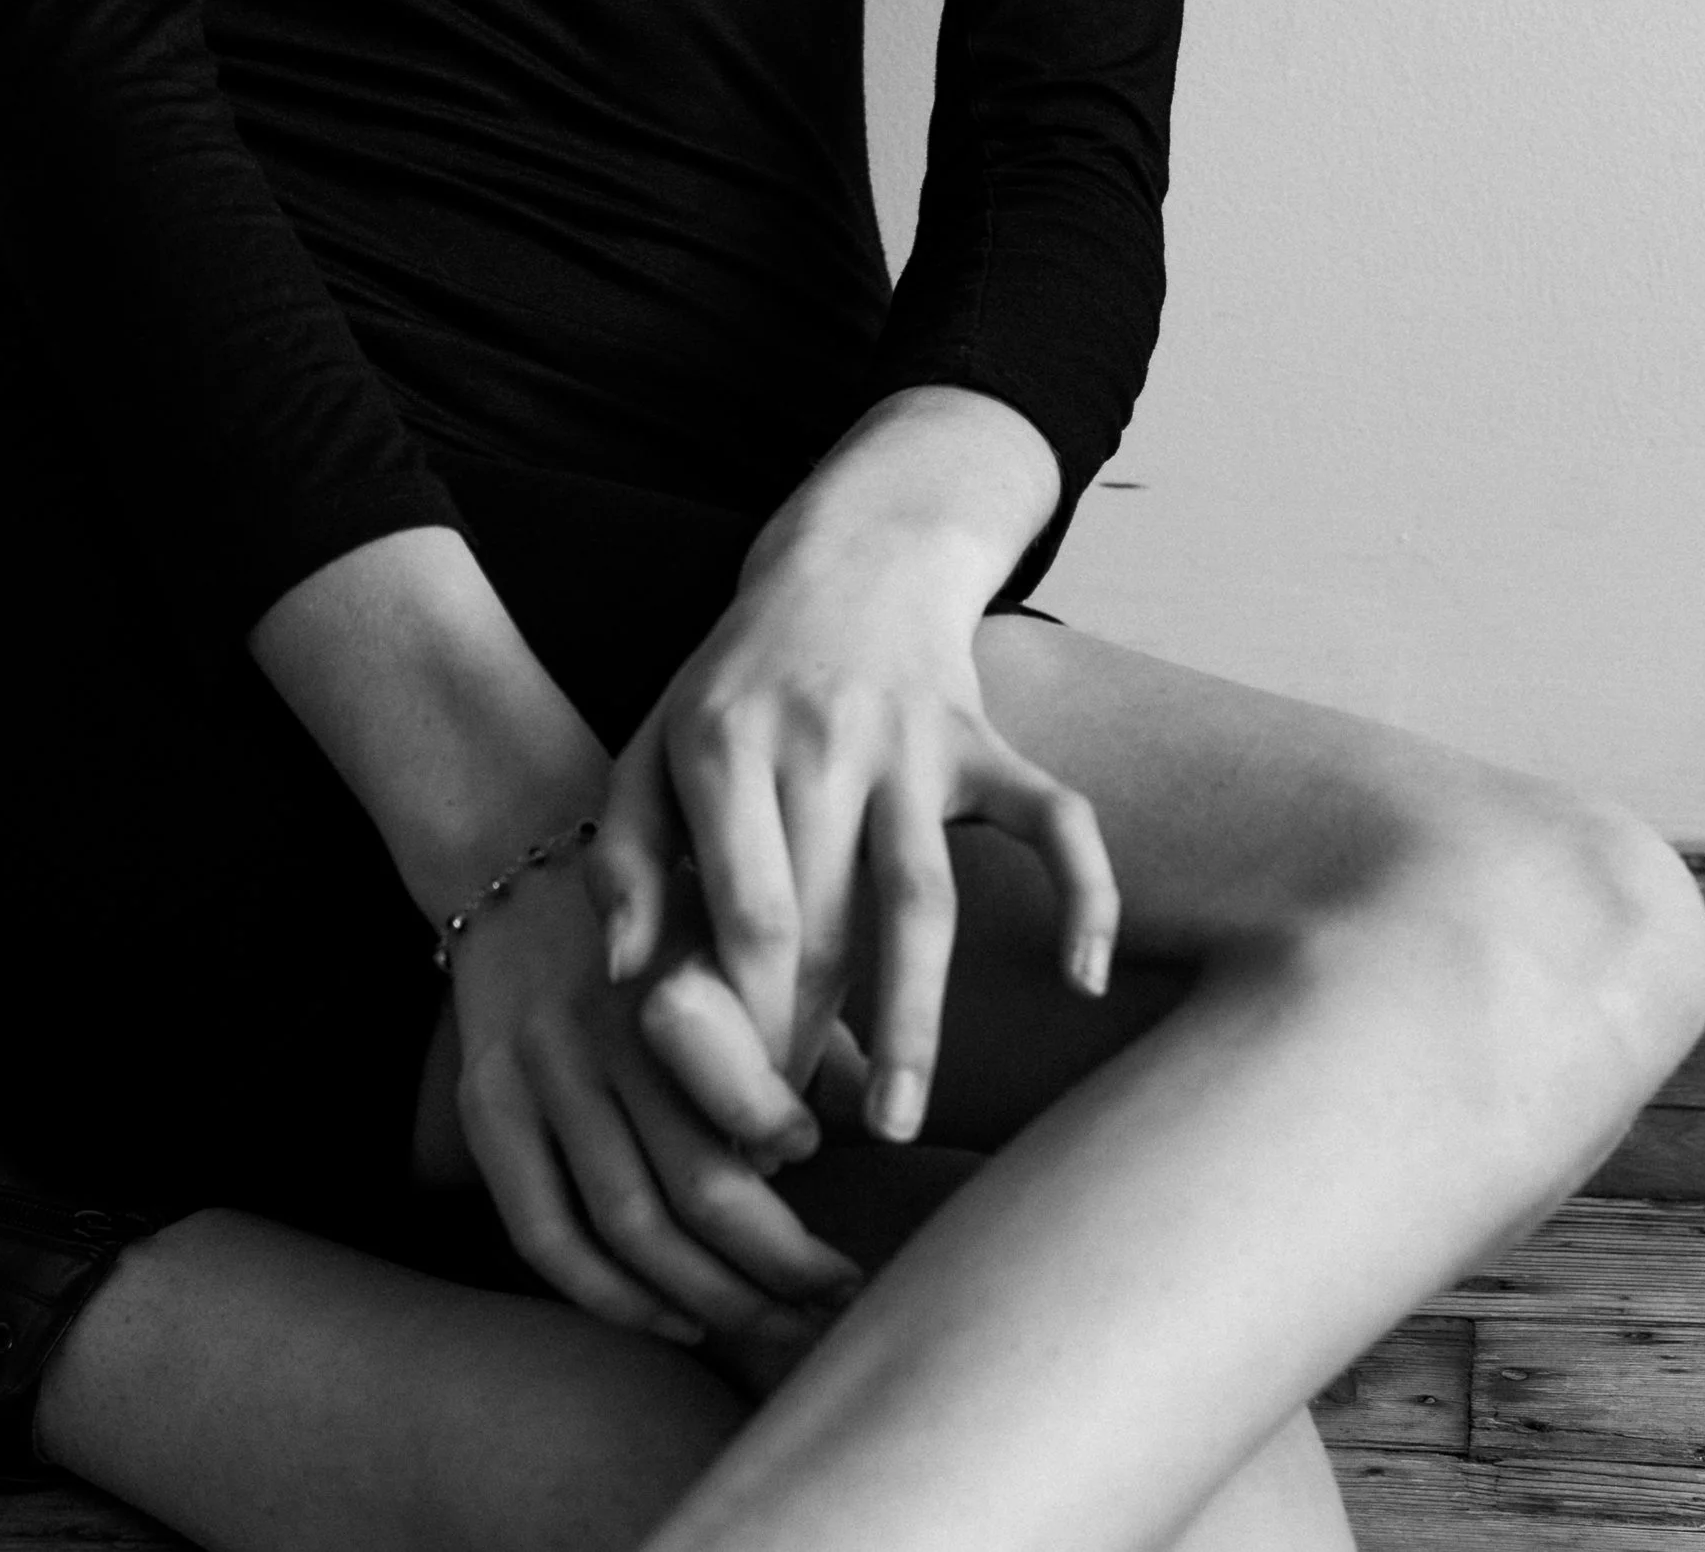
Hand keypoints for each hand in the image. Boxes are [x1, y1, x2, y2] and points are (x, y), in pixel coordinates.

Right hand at [445, 834, 868, 1358]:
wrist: (509, 841)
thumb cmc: (656, 897)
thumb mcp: (730, 919)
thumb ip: (796, 1006)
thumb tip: (877, 1104)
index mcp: (672, 973)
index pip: (740, 1099)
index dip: (789, 1147)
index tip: (825, 1162)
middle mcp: (599, 1026)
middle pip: (696, 1189)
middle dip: (781, 1266)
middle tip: (839, 1294)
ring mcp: (535, 1071)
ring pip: (626, 1229)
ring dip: (713, 1300)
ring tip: (778, 1323)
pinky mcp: (485, 1102)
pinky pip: (543, 1232)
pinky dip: (613, 1297)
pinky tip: (676, 1320)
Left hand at [588, 479, 1118, 1147]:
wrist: (850, 560)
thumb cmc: (734, 682)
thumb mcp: (651, 745)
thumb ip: (620, 854)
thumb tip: (622, 973)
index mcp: (725, 743)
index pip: (742, 909)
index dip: (742, 1017)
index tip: (732, 1104)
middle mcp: (820, 740)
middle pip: (824, 920)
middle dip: (809, 1040)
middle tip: (796, 1145)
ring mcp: (913, 741)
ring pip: (921, 896)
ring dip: (916, 1017)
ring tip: (898, 1120)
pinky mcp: (986, 741)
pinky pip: (1054, 820)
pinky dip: (1083, 893)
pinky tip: (1084, 980)